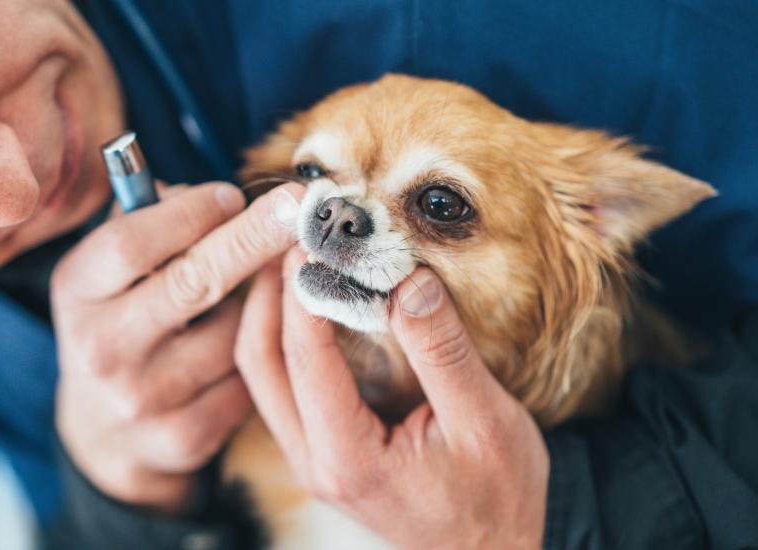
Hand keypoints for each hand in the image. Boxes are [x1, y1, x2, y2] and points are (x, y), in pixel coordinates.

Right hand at [51, 182, 303, 513]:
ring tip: (235, 302)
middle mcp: (102, 347)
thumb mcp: (108, 270)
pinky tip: (237, 349)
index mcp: (77, 291)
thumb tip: (218, 196)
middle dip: (251, 238)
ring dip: (252, 306)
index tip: (233, 195)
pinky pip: (247, 377)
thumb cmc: (121, 320)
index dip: (190, 213)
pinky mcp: (183, 436)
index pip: (132, 243)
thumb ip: (147, 221)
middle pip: (192, 281)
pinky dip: (254, 354)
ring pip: (232, 331)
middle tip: (297, 206)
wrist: (103, 429)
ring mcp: (142, 397)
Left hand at [235, 250, 547, 547]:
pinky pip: (280, 385)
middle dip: (268, 292)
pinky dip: (284, 337)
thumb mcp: (485, 422)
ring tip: (292, 254)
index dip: (304, 289)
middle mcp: (314, 460)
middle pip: (260, 363)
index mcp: (349, 457)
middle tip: (290, 233)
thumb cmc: (497, 495)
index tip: (313, 235)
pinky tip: (304, 300)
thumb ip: (442, 351)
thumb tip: (408, 280)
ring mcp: (309, 458)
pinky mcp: (319, 448)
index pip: (305, 358)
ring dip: (269, 312)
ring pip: (262, 374)